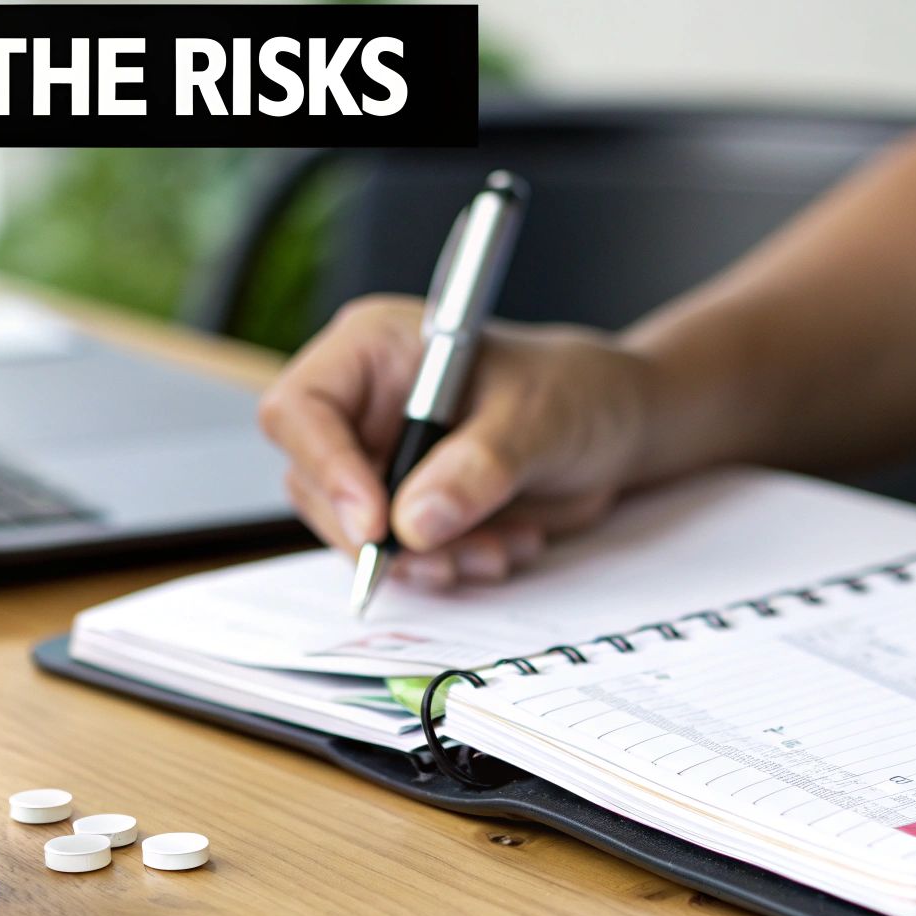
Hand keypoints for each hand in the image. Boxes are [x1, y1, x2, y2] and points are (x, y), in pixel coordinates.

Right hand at [258, 295, 656, 587]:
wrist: (613, 426)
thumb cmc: (575, 391)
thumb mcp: (538, 419)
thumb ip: (479, 467)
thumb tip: (415, 522)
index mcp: (374, 349)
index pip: (302, 409)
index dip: (326, 468)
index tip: (377, 524)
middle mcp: (362, 403)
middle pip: (315, 483)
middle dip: (382, 535)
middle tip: (447, 556)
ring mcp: (378, 457)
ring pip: (355, 531)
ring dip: (423, 559)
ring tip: (498, 548)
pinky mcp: (403, 504)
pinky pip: (396, 554)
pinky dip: (445, 566)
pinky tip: (503, 544)